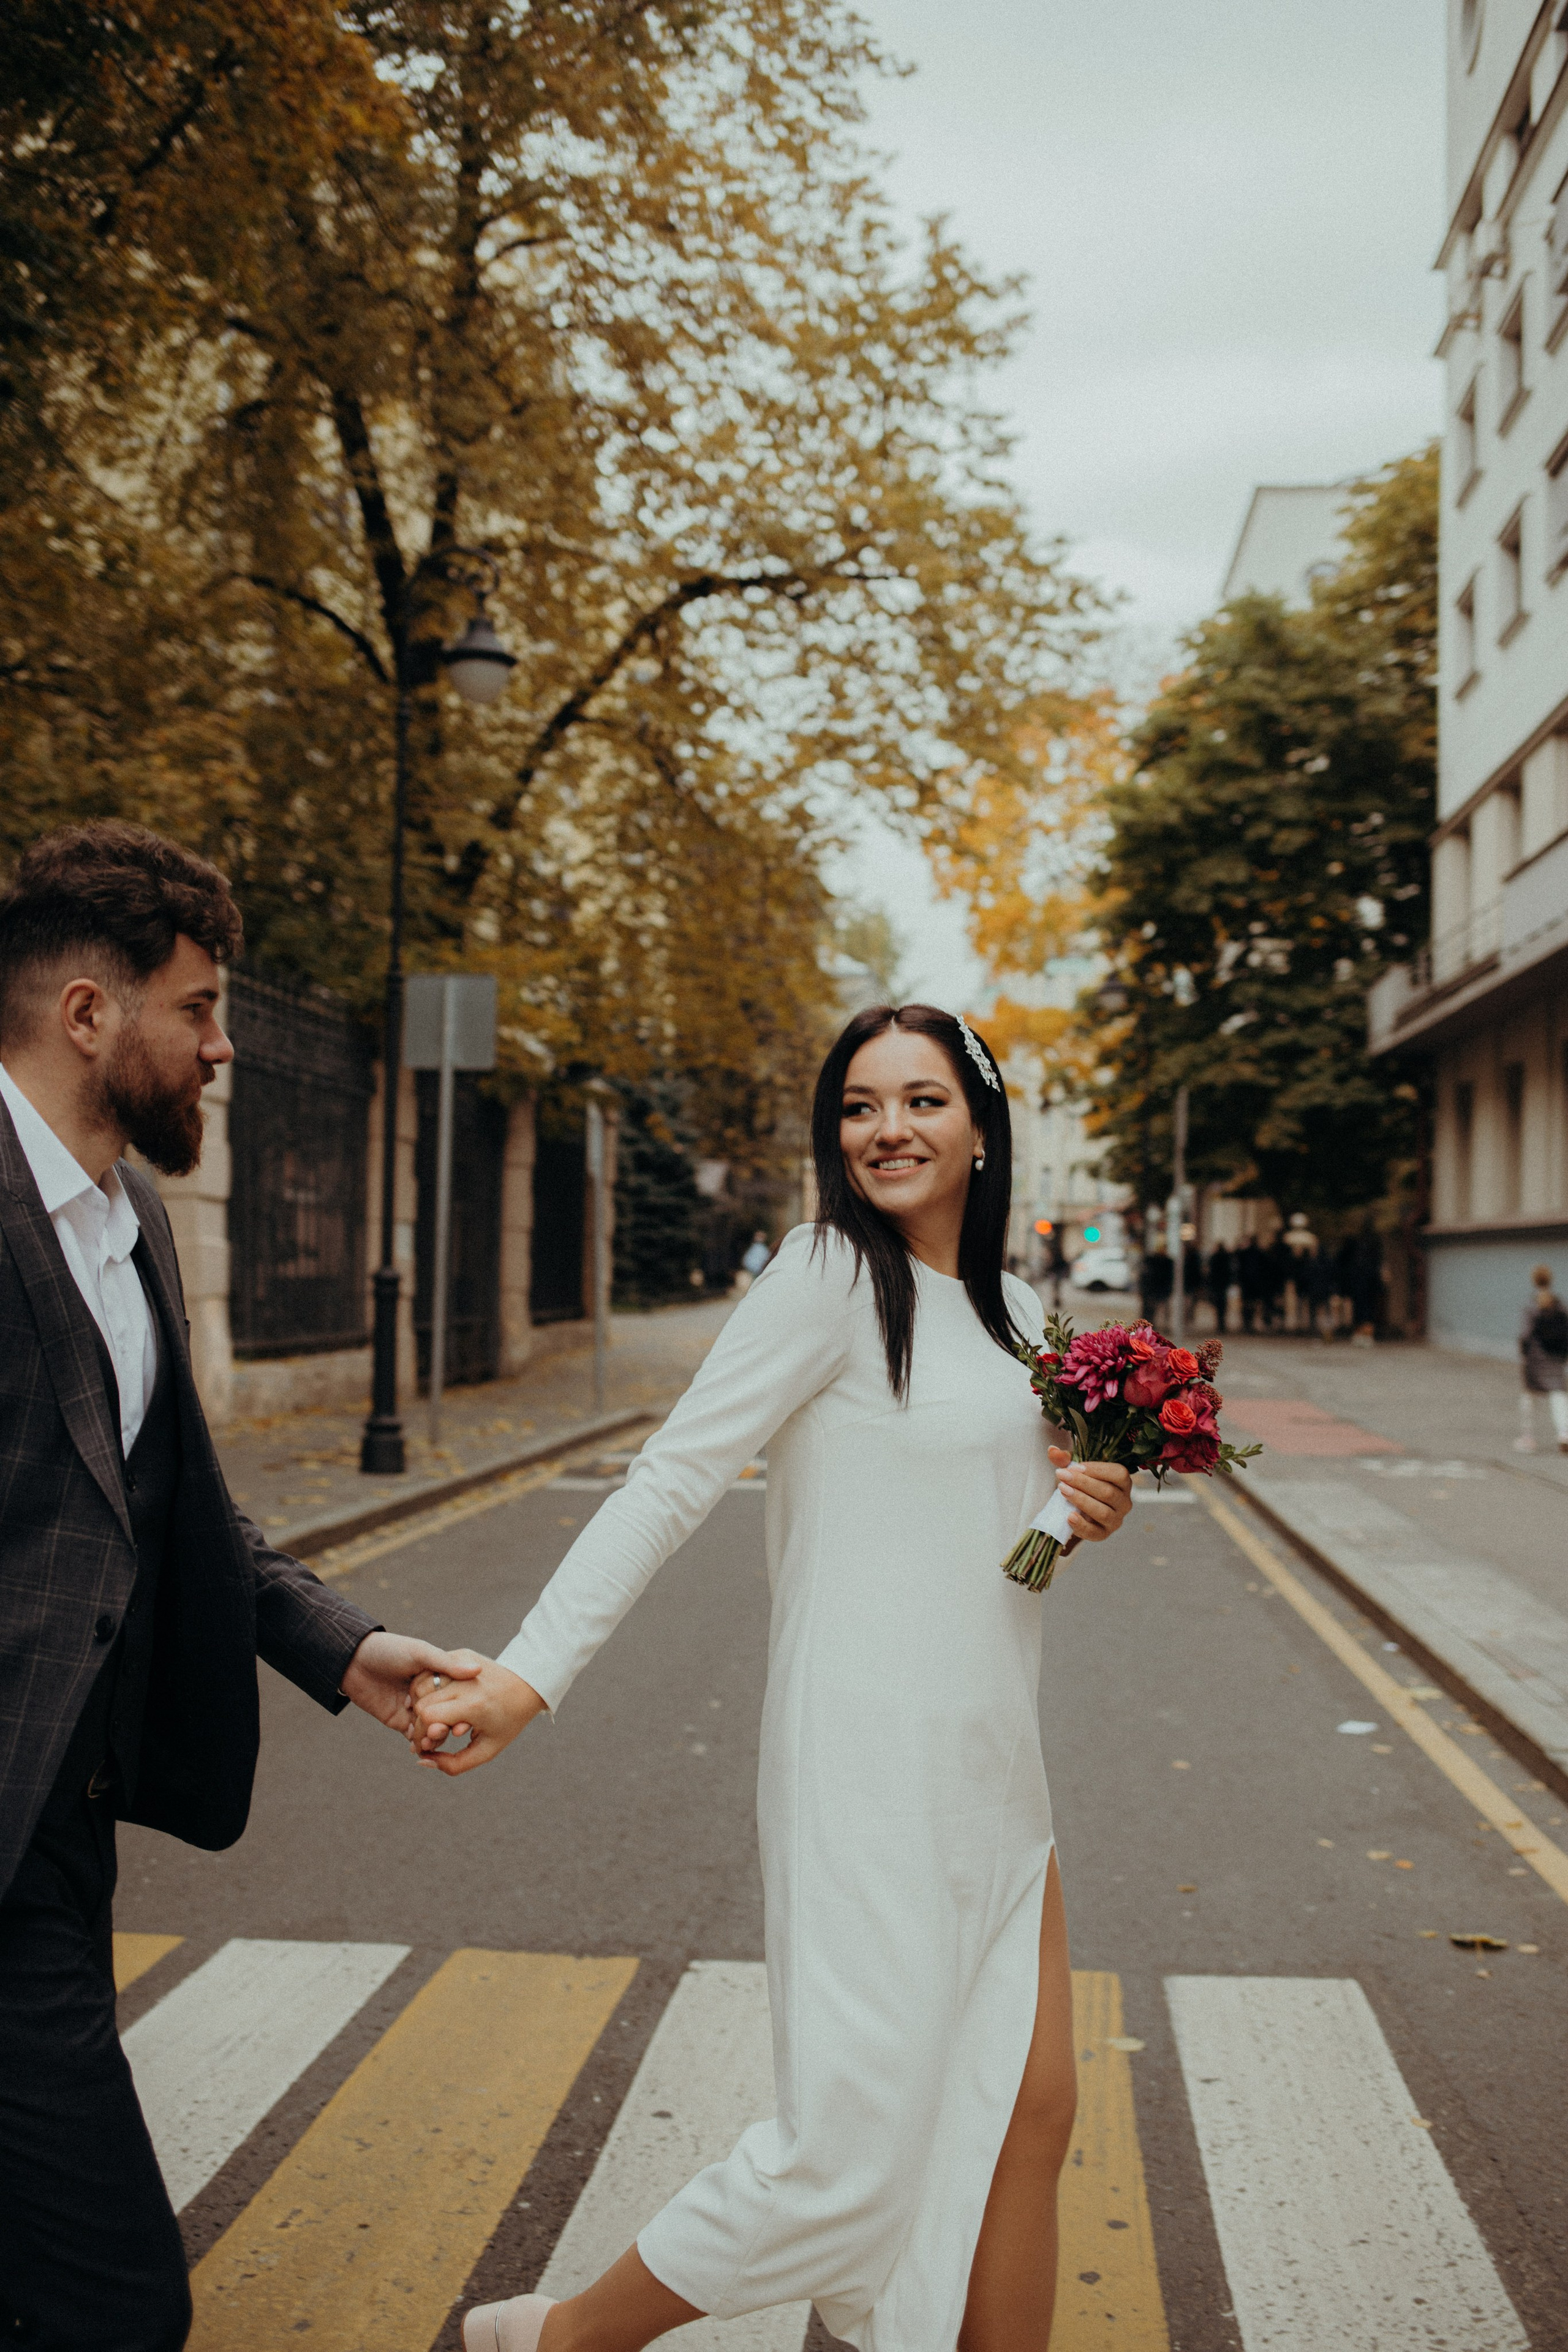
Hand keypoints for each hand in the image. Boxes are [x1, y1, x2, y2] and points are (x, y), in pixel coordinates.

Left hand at [340, 1632, 482, 1735]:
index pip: (458, 1695)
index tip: (470, 1717)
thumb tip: (477, 1670)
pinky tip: (422, 1745)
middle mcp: (429, 1694)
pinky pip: (413, 1736)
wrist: (353, 1661)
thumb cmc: (389, 1650)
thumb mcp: (420, 1653)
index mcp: (438, 1676)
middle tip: (453, 1731)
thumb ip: (446, 1664)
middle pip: (446, 1714)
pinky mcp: (399, 1720)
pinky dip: (419, 1742)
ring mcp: (415, 1709)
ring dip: (435, 1736)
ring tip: (434, 1739)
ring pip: (431, 1728)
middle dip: (450, 1724)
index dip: (465, 1707)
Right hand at [409, 1653, 545, 1774]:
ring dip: (421, 1705)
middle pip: (422, 1703)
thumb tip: (423, 1761)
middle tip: (431, 1735)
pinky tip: (438, 1702)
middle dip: (420, 1724)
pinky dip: (427, 1689)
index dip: (421, 1735)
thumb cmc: (508, 1722)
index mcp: (474, 1705)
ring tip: (434, 1719)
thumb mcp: (487, 1751)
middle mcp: (466, 1682)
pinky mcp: (460, 1654)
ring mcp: (462, 1664)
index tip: (427, 1746)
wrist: (528, 1686)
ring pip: (421, 1686)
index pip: (429, 1717)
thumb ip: (454, 1764)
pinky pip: (431, 1673)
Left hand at [1048, 1448, 1132, 1544]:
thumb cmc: (1081, 1485)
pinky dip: (1081, 1526)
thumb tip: (1052, 1450)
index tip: (1073, 1467)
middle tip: (1062, 1476)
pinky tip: (1069, 1516)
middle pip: (1108, 1492)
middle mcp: (1124, 1502)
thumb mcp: (1075, 1470)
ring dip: (1081, 1501)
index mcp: (1123, 1482)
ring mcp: (1116, 1520)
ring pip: (1103, 1512)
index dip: (1096, 1470)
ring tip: (1063, 1491)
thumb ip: (1066, 1459)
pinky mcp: (1104, 1534)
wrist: (1077, 1508)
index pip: (1118, 1474)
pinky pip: (1095, 1533)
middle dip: (1083, 1483)